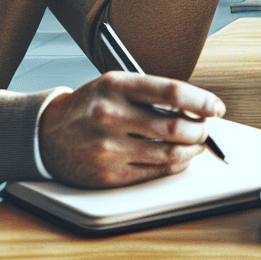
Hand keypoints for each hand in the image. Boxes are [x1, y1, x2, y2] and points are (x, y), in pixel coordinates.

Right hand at [38, 71, 225, 187]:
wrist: (45, 134)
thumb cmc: (89, 106)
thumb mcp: (114, 85)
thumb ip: (151, 92)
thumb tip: (196, 108)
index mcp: (116, 86)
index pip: (172, 92)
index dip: (202, 101)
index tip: (216, 107)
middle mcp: (111, 116)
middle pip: (176, 127)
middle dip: (200, 130)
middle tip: (204, 128)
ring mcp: (108, 148)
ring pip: (170, 153)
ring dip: (192, 150)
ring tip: (195, 144)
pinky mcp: (108, 175)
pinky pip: (155, 171)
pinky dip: (175, 165)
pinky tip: (178, 157)